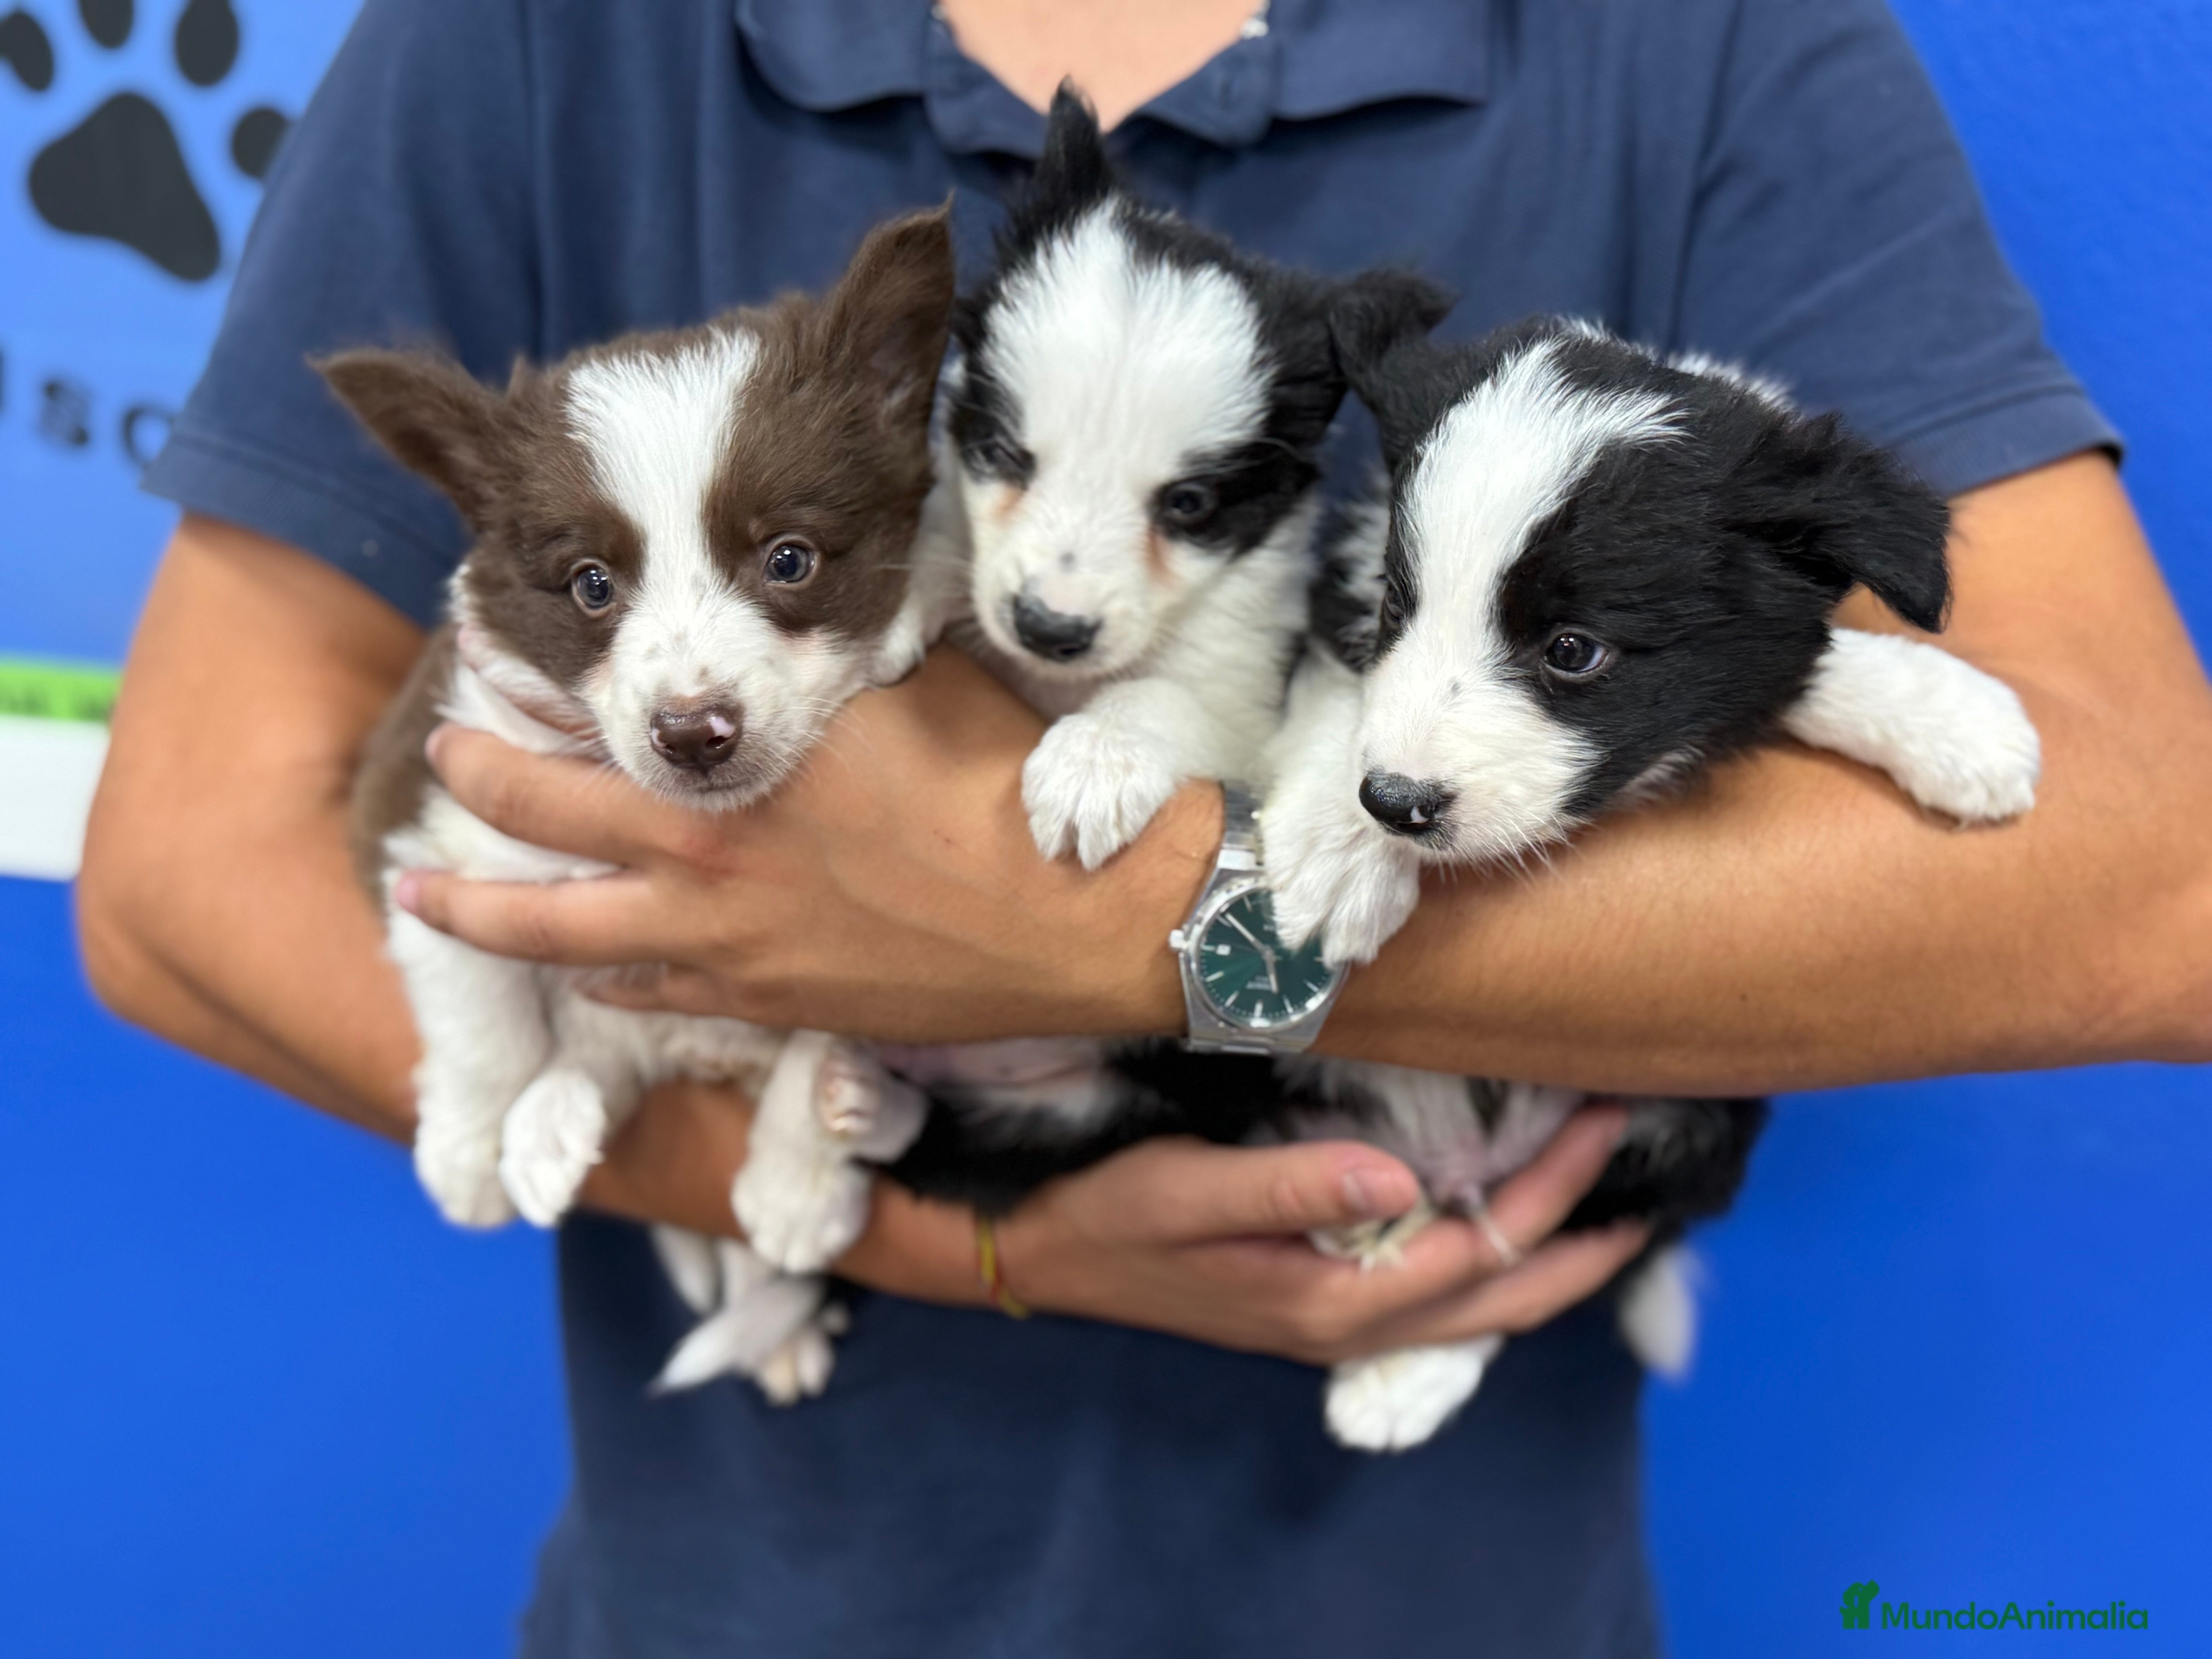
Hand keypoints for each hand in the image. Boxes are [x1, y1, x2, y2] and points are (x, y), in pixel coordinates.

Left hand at [396, 650, 1212, 1042]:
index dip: (535, 685)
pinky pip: (651, 999)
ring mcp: (730, 944)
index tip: (492, 656)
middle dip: (477, 779)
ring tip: (426, 896)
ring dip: (484, 911)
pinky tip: (583, 971)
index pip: (604, 713)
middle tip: (441, 758)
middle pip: (545, 818)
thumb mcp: (919, 672)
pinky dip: (602, 982)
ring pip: (562, 934)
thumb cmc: (1005, 782)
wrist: (1078, 917)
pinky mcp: (770, 1005)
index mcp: (742, 758)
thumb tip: (812, 598)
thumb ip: (839, 647)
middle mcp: (710, 854)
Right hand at [867, 1103, 1645, 1363]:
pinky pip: (1446, 1291)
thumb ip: (1287, 1185)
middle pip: (1504, 1293)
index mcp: (1331, 1297)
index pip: (1480, 1249)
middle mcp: (1352, 1320)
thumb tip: (1396, 1175)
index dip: (1555, 1192)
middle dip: (1584, 1233)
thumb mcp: (1186, 1190)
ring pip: (1483, 1302)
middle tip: (1639, 1153)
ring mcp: (1341, 1316)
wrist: (1049, 1257)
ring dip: (1553, 1255)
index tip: (1606, 1119)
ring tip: (1610, 1197)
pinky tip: (1516, 1220)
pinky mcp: (1326, 1298)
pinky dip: (1502, 1260)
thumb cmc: (1114, 1215)